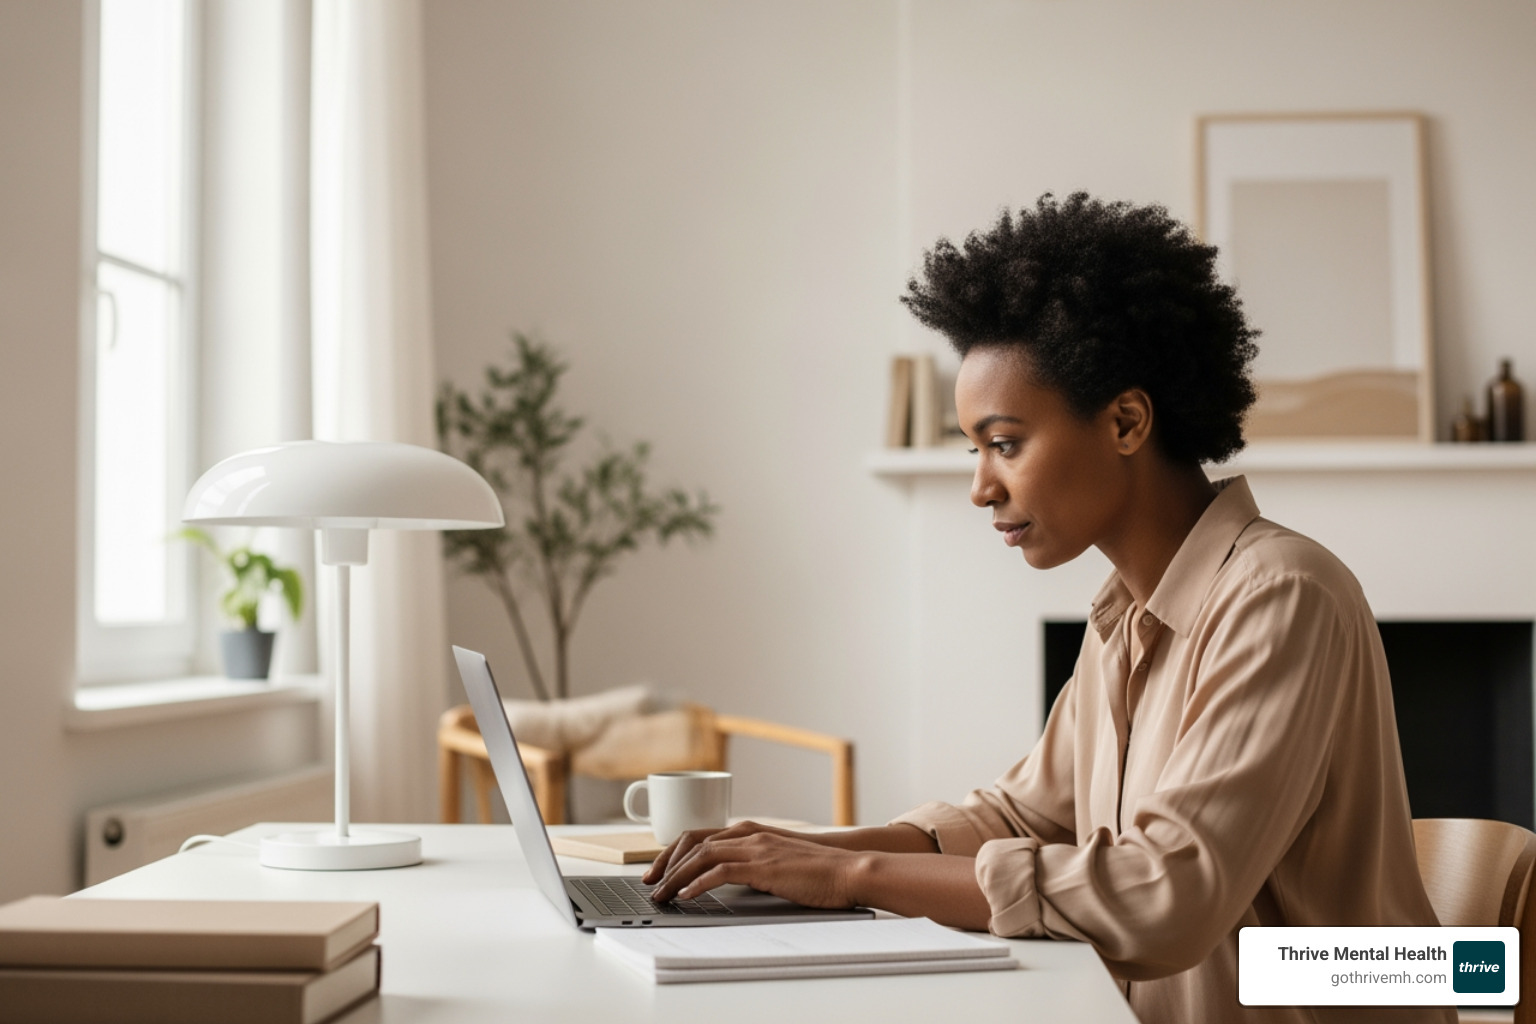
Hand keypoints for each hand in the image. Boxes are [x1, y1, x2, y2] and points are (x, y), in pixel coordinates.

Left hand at [645, 824, 866, 908]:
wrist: (849, 869)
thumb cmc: (818, 871)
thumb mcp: (778, 863)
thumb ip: (754, 865)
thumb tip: (731, 879)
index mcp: (751, 832)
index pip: (700, 834)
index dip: (675, 851)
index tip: (660, 871)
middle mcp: (749, 834)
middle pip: (693, 840)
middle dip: (667, 862)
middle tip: (650, 882)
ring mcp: (756, 848)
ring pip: (702, 854)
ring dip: (676, 875)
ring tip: (662, 894)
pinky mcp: (763, 866)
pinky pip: (720, 872)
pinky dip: (698, 883)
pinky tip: (687, 896)